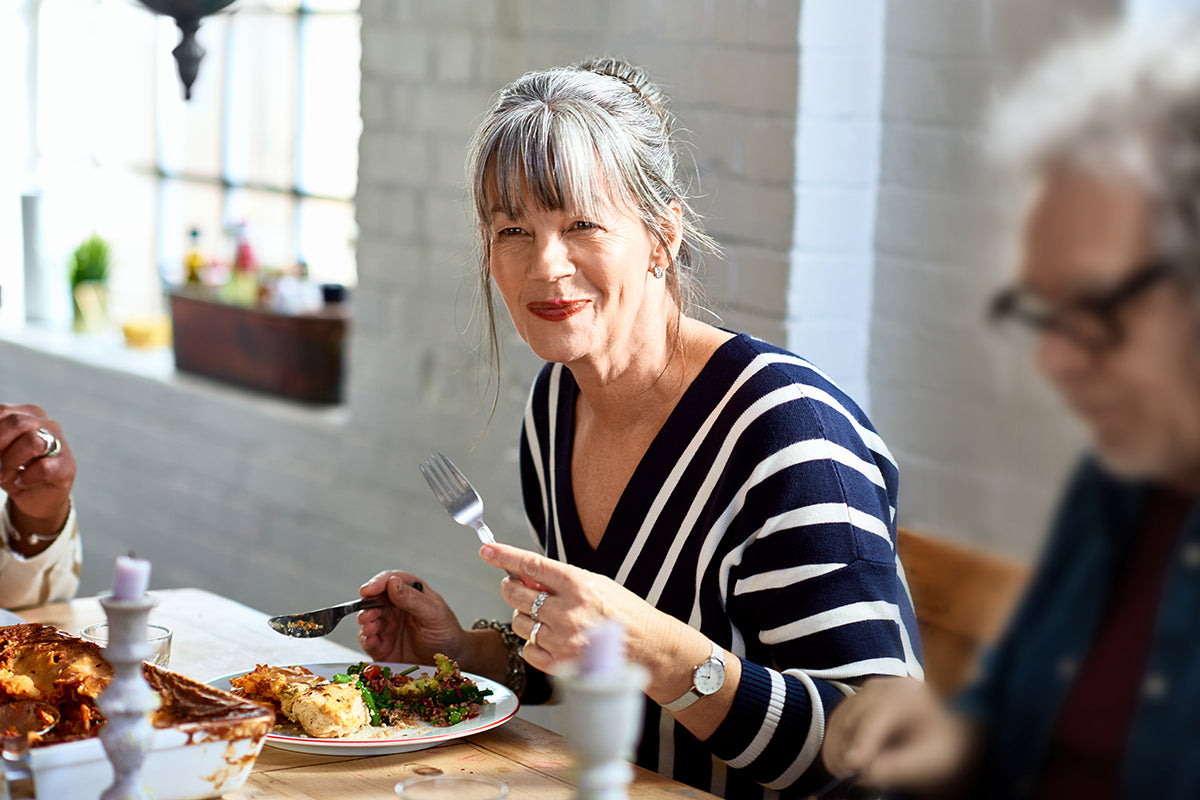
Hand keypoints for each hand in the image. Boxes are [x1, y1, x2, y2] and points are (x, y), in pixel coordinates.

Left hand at [0, 404, 75, 536]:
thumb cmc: (15, 469)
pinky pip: (43, 468)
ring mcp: (60, 443)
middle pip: (17, 422)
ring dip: (11, 462)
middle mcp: (46, 424)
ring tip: (5, 475)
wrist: (36, 497)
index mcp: (27, 414)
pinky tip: (23, 482)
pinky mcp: (67, 466)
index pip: (3, 412)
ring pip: (33, 442)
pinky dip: (26, 478)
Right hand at [356, 571, 469, 665]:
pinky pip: (368, 640)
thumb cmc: (446, 632)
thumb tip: (392, 583)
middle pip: (374, 600)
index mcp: (410, 593)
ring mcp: (388, 626)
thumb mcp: (434, 614)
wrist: (451, 660)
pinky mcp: (382, 645)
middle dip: (368, 605)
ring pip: (368, 619)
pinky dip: (366, 639)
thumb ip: (414, 599)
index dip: (377, 583)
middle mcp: (396, 607)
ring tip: (371, 627)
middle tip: (368, 614)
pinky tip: (371, 640)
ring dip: (366, 622)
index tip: (368, 590)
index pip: (390, 581)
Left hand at [480, 542, 672, 677]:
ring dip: (523, 617)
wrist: (649, 648)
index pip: (531, 566)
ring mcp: (562, 641)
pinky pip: (528, 649)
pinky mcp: (560, 664)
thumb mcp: (596, 584)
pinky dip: (533, 642)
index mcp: (578, 585)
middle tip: (515, 586)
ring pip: (518, 623)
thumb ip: (561, 580)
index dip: (504, 556)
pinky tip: (550, 638)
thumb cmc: (625, 613)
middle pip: (516, 595)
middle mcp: (567, 612)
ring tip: (544, 616)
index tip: (487, 551)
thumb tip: (524, 573)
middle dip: (510, 587)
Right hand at [821, 676, 976, 791]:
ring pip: (840, 718)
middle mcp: (882, 688)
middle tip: (847, 777)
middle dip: (846, 748)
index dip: (862, 741)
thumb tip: (866, 773)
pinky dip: (833, 742)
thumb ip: (901, 766)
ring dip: (836, 748)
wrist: (944, 728)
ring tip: (843, 773)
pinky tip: (839, 762)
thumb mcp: (931, 758)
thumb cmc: (940, 743)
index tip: (853, 765)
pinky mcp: (855, 702)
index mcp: (907, 696)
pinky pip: (836, 721)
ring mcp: (866, 693)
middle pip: (854, 716)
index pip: (877, 716)